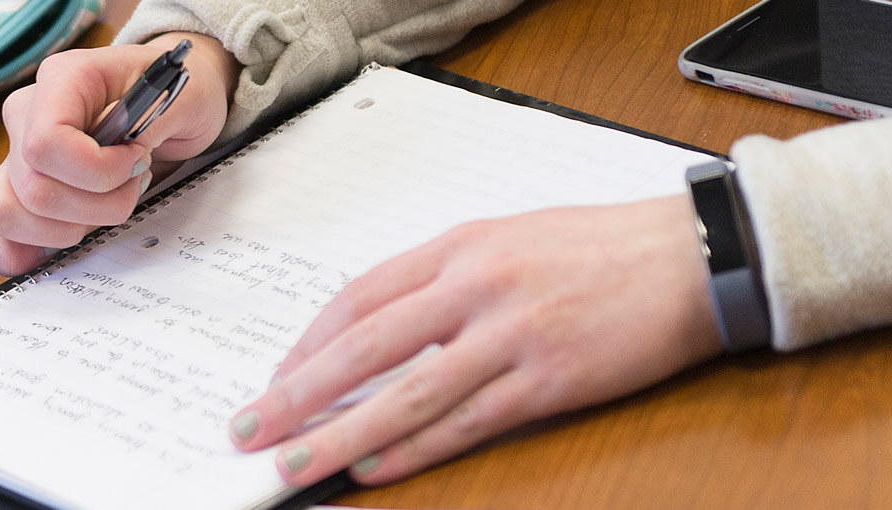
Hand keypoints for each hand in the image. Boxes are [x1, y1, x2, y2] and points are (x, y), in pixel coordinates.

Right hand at [0, 32, 241, 275]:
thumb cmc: (176, 96)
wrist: (170, 105)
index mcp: (61, 80)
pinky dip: (11, 251)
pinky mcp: (14, 189)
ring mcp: (14, 154)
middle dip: (93, 209)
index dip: (95, 172)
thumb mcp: (186, 97)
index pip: (44, 144)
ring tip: (99, 211)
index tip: (135, 163)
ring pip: (3, 214)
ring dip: (60, 231)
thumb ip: (154, 122)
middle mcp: (25, 115)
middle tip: (131, 188)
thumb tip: (122, 157)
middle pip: (32, 189)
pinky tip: (46, 252)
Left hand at [227, 195, 724, 485]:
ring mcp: (511, 335)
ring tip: (295, 463)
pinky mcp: (549, 380)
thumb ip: (443, 277)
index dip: (308, 345)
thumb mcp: (508, 237)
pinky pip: (464, 423)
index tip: (276, 378)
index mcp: (458, 246)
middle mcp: (475, 286)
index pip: (359, 299)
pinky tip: (374, 468)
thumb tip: (377, 326)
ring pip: (404, 395)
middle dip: (297, 393)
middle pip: (363, 348)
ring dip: (340, 434)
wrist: (695, 255)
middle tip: (250, 427)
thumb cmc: (600, 247)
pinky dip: (413, 450)